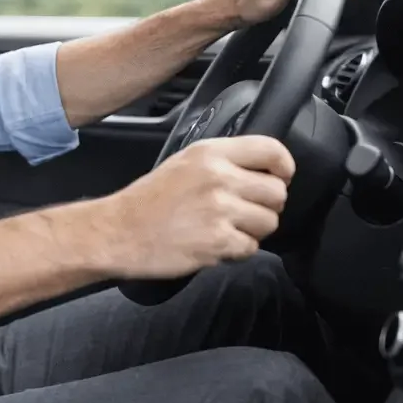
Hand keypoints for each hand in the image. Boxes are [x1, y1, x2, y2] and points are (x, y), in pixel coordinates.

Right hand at [97, 135, 294, 278]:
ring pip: (269, 222)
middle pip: (277, 192)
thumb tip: (262, 170)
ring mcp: (219, 209)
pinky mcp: (217, 240)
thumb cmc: (148, 202)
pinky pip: (251, 248)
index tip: (281, 178)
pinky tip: (214, 245)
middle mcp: (219, 177)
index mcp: (211, 153)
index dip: (284, 168)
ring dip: (252, 231)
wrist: (118, 232)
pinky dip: (236, 251)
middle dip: (266, 207)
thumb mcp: (184, 163)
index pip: (272, 150)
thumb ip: (223, 161)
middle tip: (244, 213)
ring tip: (224, 230)